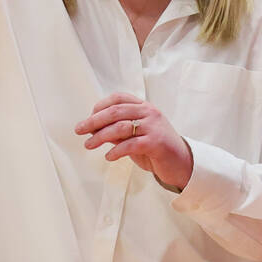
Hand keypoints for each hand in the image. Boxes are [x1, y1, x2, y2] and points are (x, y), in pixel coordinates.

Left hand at [75, 92, 193, 190]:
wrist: (183, 164)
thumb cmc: (156, 149)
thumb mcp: (135, 136)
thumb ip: (117, 131)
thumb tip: (91, 129)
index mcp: (144, 107)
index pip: (118, 98)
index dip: (100, 106)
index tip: (88, 118)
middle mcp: (149, 113)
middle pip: (115, 111)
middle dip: (94, 121)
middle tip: (79, 130)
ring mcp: (154, 127)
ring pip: (120, 127)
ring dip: (100, 136)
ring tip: (88, 145)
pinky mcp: (156, 143)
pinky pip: (130, 144)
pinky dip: (116, 151)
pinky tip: (108, 156)